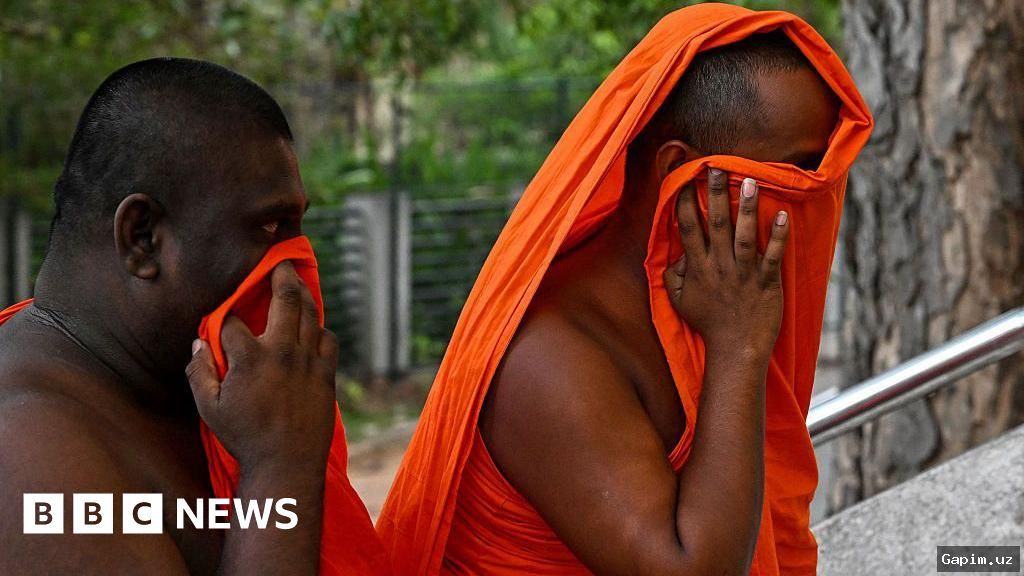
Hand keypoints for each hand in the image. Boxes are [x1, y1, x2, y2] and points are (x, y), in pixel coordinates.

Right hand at [186, 261, 337, 473]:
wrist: (287, 464)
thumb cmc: (243, 437)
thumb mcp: (209, 408)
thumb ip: (200, 372)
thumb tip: (198, 344)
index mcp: (249, 358)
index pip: (233, 320)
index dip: (224, 315)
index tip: (222, 315)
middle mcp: (282, 352)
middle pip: (284, 299)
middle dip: (281, 275)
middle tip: (281, 260)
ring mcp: (308, 361)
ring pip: (311, 314)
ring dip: (304, 294)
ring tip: (298, 283)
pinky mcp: (326, 374)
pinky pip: (328, 339)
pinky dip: (321, 328)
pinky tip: (314, 326)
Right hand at [663, 168, 788, 357]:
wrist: (737, 350)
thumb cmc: (709, 324)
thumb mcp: (680, 302)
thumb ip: (673, 276)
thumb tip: (675, 256)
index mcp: (698, 268)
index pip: (688, 229)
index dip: (684, 203)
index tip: (682, 180)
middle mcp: (720, 266)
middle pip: (716, 224)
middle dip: (714, 193)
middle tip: (714, 167)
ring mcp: (744, 273)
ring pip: (744, 235)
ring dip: (746, 207)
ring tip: (748, 180)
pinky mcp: (767, 282)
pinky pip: (773, 256)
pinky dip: (778, 236)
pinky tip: (782, 214)